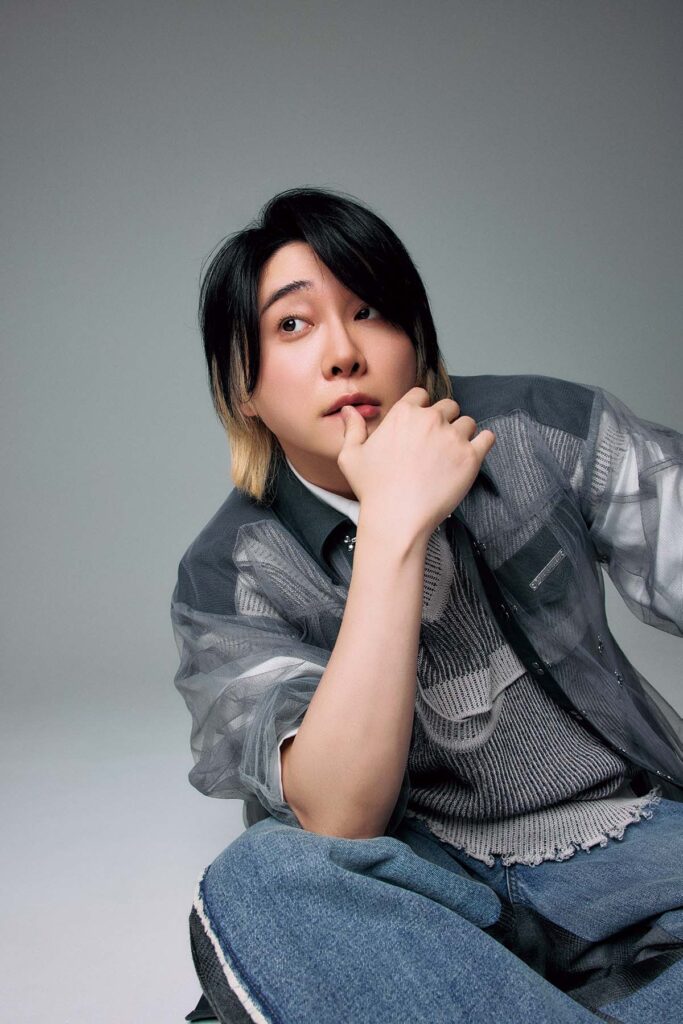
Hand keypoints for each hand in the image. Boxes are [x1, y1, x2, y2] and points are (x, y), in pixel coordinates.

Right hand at [337, 386, 495, 541]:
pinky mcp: (471, 456)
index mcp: (403, 414)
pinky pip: (487, 438)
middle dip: (444, 420)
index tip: (420, 426)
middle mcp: (430, 419)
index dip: (422, 409)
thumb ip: (352, 429)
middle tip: (437, 443)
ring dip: (462, 433)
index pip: (421, 395)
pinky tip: (475, 451)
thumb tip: (349, 410)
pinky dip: (483, 442)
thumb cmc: (372, 489)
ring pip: (467, 422)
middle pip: (448, 406)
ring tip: (452, 454)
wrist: (397, 518)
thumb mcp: (351, 456)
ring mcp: (453, 437)